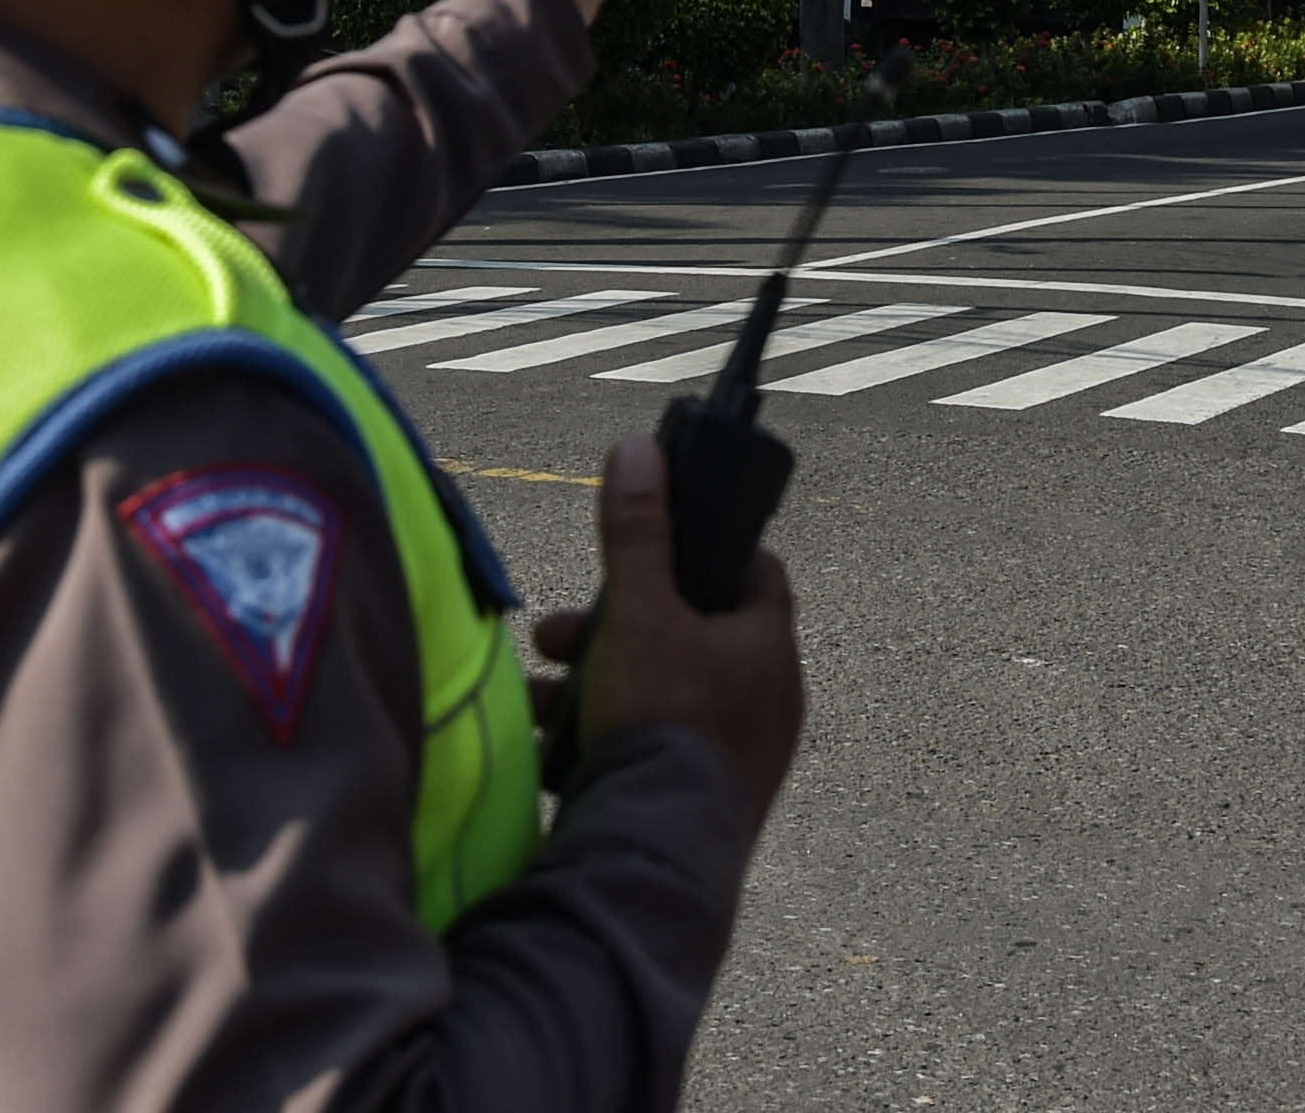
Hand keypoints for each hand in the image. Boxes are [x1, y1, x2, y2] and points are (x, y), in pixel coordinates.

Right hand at [533, 439, 803, 826]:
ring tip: (535, 691)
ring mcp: (743, 758)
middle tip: (558, 633)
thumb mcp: (639, 613)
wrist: (658, 854)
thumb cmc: (661, 720)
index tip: (655, 546)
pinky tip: (551, 748)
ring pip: (663, 696)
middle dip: (617, 626)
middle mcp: (770, 701)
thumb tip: (638, 450)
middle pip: (691, 637)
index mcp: (769, 647)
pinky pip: (656, 752)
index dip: (705, 550)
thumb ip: (637, 533)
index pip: (755, 573)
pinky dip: (606, 738)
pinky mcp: (706, 805)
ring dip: (597, 683)